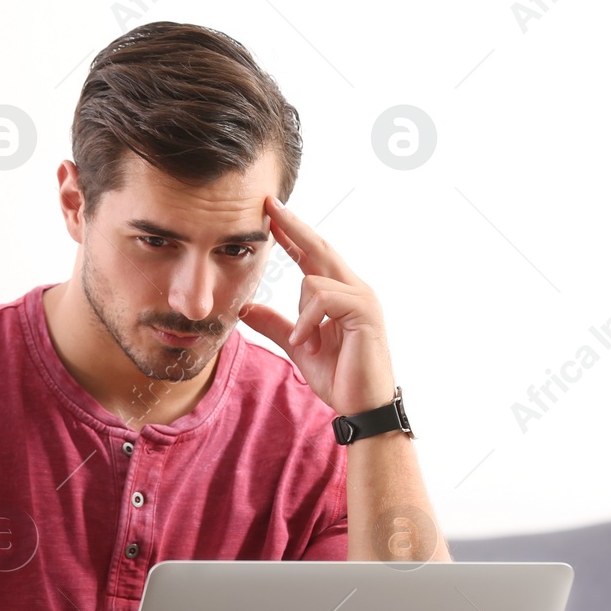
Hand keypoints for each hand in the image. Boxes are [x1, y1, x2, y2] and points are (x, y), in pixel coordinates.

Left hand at [237, 195, 396, 416]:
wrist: (362, 406)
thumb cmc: (339, 376)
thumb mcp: (297, 345)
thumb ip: (275, 324)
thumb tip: (246, 307)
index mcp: (340, 293)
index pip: (312, 255)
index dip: (291, 234)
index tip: (270, 214)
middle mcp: (354, 288)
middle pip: (319, 247)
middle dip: (293, 226)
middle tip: (269, 204)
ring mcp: (362, 298)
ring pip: (314, 280)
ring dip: (301, 316)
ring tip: (307, 346)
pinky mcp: (365, 312)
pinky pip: (323, 299)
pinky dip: (308, 322)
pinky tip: (310, 345)